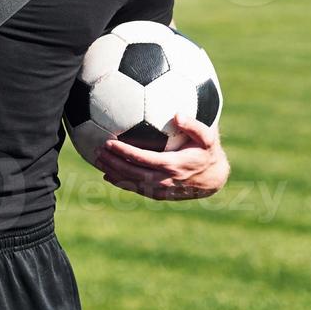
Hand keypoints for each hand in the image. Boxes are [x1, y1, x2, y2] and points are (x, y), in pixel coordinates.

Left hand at [90, 113, 228, 201]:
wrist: (213, 179)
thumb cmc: (208, 153)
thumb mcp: (208, 137)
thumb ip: (194, 126)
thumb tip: (178, 114)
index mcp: (172, 165)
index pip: (142, 158)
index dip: (124, 151)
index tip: (109, 142)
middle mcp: (164, 179)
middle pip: (131, 172)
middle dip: (113, 163)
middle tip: (97, 151)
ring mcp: (160, 189)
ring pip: (131, 182)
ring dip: (113, 172)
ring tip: (97, 161)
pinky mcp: (158, 195)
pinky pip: (136, 189)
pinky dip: (121, 183)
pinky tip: (109, 176)